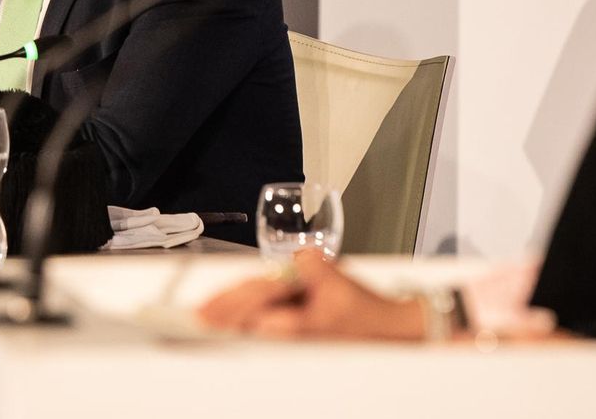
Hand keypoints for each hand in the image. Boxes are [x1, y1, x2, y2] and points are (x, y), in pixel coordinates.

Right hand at [197, 248, 428, 340]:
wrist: (396, 322)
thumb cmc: (371, 319)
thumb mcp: (331, 327)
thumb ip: (293, 325)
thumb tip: (260, 325)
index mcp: (307, 268)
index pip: (259, 288)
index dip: (230, 303)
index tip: (208, 313)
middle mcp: (303, 268)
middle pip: (254, 286)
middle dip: (226, 303)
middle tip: (199, 317)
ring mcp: (303, 280)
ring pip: (259, 291)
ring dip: (234, 306)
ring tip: (209, 317)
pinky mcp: (305, 292)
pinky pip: (270, 298)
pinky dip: (251, 308)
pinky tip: (234, 317)